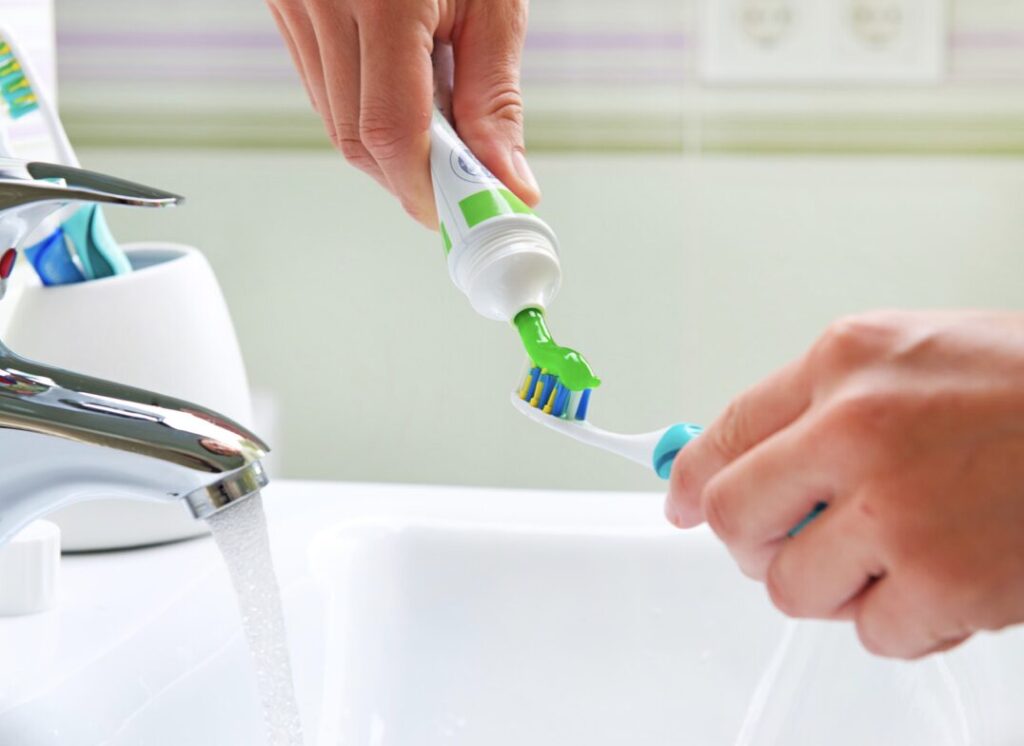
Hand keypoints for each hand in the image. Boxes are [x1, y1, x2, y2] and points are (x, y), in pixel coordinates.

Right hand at [266, 0, 540, 227]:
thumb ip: (494, 94)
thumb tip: (503, 175)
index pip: (391, 131)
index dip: (425, 188)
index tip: (459, 212)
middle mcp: (322, 0)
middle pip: (355, 139)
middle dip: (409, 177)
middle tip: (458, 182)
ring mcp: (292, 2)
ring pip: (333, 120)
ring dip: (389, 147)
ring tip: (438, 121)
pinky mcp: (282, 5)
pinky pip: (321, 87)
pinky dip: (365, 111)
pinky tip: (402, 93)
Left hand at [665, 311, 1023, 658]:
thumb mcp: (906, 353)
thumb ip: (810, 401)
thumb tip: (722, 461)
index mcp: (844, 364)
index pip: (722, 436)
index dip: (688, 481)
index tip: (679, 503)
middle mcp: (859, 431)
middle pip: (732, 520)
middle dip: (753, 541)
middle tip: (790, 539)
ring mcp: (902, 511)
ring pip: (793, 589)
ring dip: (831, 584)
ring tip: (888, 553)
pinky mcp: (949, 584)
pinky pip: (874, 634)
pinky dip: (900, 621)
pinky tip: (941, 580)